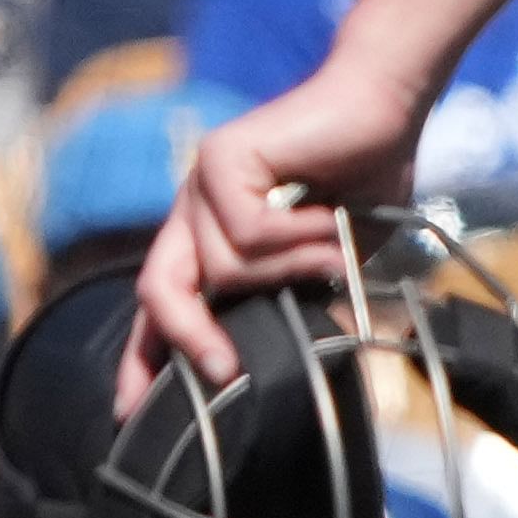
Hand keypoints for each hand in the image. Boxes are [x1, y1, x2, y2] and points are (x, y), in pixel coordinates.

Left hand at [133, 62, 430, 400]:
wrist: (384, 107)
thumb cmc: (365, 178)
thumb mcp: (327, 260)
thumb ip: (294, 295)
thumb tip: (276, 358)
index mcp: (214, 233)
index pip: (166, 303)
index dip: (147, 357)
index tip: (134, 410)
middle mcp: (196, 208)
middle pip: (157, 290)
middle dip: (185, 337)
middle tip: (223, 369)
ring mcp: (202, 181)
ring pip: (223, 267)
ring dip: (289, 268)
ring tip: (332, 245)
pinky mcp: (220, 158)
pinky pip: (248, 234)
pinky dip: (297, 237)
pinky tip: (328, 215)